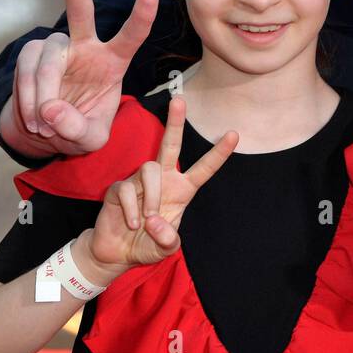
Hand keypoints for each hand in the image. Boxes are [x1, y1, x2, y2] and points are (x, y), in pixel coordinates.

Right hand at [6, 0, 158, 155]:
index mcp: (113, 61)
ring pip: (47, 60)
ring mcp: (57, 48)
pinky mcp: (31, 54)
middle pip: (81, 14)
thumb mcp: (90, 139)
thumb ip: (78, 128)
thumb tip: (51, 110)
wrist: (47, 130)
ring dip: (42, 95)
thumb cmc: (79, 128)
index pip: (131, 36)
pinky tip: (34, 116)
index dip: (141, 17)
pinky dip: (27, 97)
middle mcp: (86, 46)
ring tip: (44, 123)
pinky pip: (26, 71)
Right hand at [89, 95, 236, 270]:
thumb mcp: (165, 249)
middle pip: (170, 145)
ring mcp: (139, 181)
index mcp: (181, 190)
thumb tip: (157, 224)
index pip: (203, 169)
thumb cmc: (147, 245)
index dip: (219, 153)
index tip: (235, 134)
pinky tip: (131, 224)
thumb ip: (168, 240)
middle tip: (179, 99)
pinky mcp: (118, 188)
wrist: (117, 253)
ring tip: (146, 222)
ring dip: (151, 197)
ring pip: (149, 169)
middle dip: (175, 123)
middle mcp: (163, 180)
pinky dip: (132, 210)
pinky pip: (127, 189)